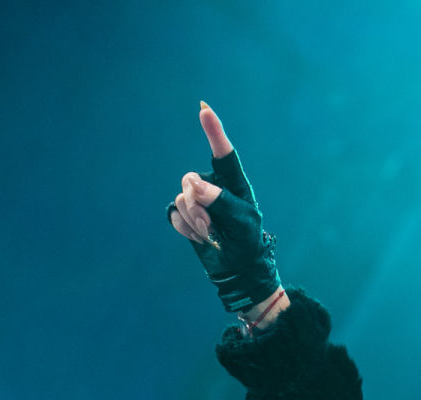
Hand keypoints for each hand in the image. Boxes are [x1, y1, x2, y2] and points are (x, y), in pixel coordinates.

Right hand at [168, 103, 286, 322]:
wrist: (237, 269)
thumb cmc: (247, 242)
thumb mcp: (241, 221)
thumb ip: (220, 200)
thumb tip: (191, 184)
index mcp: (233, 183)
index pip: (223, 153)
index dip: (213, 131)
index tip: (204, 109)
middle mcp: (213, 186)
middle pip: (190, 180)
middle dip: (198, 206)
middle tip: (214, 228)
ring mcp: (196, 200)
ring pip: (181, 198)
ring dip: (195, 221)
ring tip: (212, 236)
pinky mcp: (184, 215)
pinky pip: (173, 214)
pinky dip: (186, 229)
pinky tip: (201, 238)